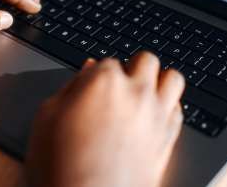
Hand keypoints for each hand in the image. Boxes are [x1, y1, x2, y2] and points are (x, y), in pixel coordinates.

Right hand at [26, 54, 184, 186]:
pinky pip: (179, 111)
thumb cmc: (60, 166)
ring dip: (158, 81)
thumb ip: (70, 88)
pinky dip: (168, 108)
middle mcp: (136, 93)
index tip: (89, 89)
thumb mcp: (47, 117)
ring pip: (173, 78)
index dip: (95, 76)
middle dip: (132, 68)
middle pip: (146, 60)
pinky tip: (153, 116)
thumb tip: (85, 73)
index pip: (106, 61)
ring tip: (143, 93)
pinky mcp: (168, 141)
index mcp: (103, 81)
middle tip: (118, 85)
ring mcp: (156, 116)